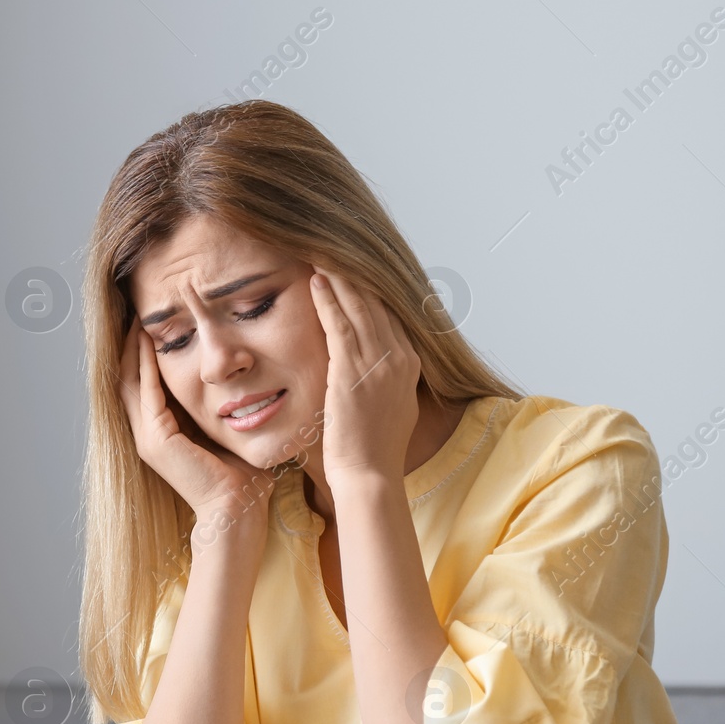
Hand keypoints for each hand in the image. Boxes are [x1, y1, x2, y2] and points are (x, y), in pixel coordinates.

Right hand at [117, 324, 275, 526]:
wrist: (236, 509)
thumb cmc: (241, 476)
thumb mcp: (227, 431)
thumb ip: (224, 409)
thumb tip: (241, 381)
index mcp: (162, 434)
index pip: (143, 386)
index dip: (141, 356)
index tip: (150, 327)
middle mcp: (148, 434)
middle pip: (127, 380)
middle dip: (130, 347)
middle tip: (136, 314)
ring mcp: (148, 438)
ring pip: (129, 382)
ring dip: (132, 350)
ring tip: (137, 320)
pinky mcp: (156, 439)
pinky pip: (145, 391)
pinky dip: (144, 364)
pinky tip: (146, 340)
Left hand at [309, 266, 421, 484]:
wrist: (371, 476)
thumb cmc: (372, 451)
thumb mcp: (390, 407)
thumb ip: (385, 379)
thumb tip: (374, 366)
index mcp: (409, 364)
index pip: (391, 313)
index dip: (371, 288)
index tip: (354, 267)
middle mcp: (399, 357)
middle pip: (377, 302)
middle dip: (355, 273)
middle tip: (335, 247)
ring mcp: (379, 363)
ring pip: (359, 306)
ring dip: (339, 276)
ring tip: (321, 252)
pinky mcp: (352, 371)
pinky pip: (339, 325)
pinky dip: (327, 300)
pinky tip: (315, 281)